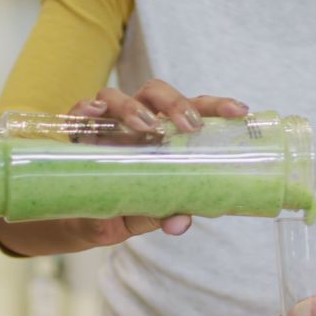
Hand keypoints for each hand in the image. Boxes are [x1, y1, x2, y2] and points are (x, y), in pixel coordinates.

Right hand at [61, 80, 250, 245]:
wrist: (81, 220)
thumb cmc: (124, 206)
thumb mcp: (147, 213)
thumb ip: (165, 212)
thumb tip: (180, 222)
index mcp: (162, 133)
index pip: (192, 110)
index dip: (216, 106)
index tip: (239, 111)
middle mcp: (135, 121)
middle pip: (155, 92)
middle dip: (175, 103)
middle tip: (188, 126)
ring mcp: (105, 125)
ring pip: (116, 96)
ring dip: (133, 108)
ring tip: (146, 128)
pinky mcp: (76, 134)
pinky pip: (77, 113)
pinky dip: (84, 109)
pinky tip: (95, 112)